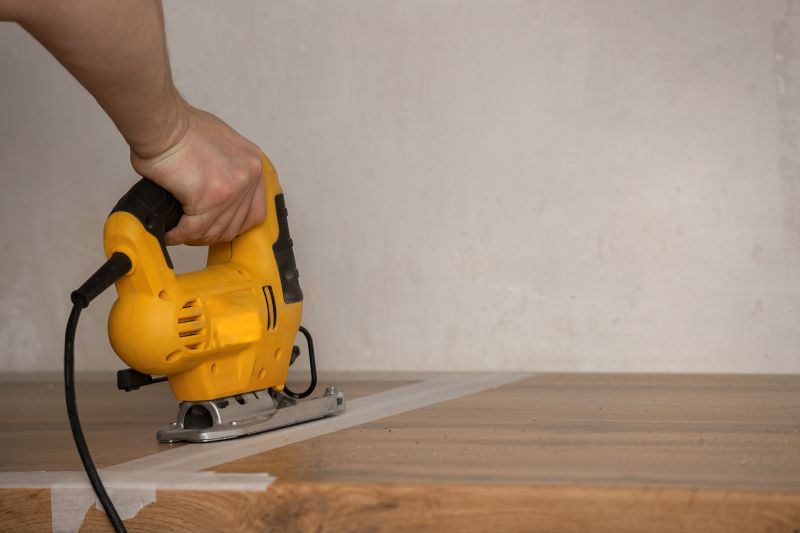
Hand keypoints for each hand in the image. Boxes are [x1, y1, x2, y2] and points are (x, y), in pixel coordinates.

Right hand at [130, 104, 265, 245]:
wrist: (162, 123)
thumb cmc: (181, 129)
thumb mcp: (220, 145)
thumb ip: (227, 169)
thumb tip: (218, 192)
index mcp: (252, 163)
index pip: (255, 210)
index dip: (234, 224)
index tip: (217, 227)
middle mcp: (248, 176)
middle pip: (236, 224)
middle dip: (212, 233)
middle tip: (193, 233)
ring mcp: (233, 189)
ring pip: (215, 230)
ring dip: (195, 236)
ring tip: (179, 232)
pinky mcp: (210, 198)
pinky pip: (193, 229)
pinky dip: (179, 235)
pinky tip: (170, 233)